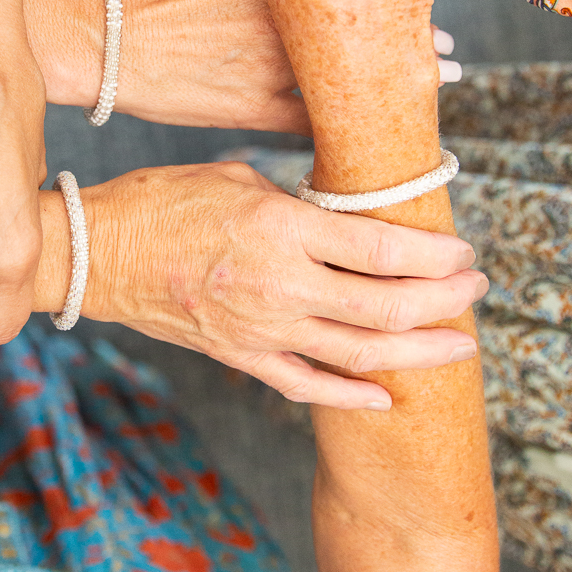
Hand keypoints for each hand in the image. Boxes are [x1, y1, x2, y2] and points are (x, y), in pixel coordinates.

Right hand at [81, 162, 486, 409]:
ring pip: (358, 353)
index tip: (460, 250)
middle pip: (383, 305)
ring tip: (457, 344)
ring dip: (417, 351)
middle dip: (442, 301)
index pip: (379, 247)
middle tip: (474, 289)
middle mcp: (279, 284)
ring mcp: (260, 329)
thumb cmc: (162, 201)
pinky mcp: (240, 356)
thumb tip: (343, 215)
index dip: (432, 252)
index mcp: (279, 228)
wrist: (97, 254)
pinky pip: (307, 385)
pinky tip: (384, 395)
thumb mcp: (237, 177)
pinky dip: (351, 394)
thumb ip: (296, 203)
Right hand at [118, 0, 461, 125]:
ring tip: (445, 72)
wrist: (110, 46)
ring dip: (397, 72)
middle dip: (412, 23)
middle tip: (448, 28)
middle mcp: (282, 20)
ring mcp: (272, 69)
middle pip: (363, 21)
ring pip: (350, 72)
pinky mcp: (254, 110)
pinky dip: (348, 120)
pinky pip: (313, 120)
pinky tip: (380, 122)